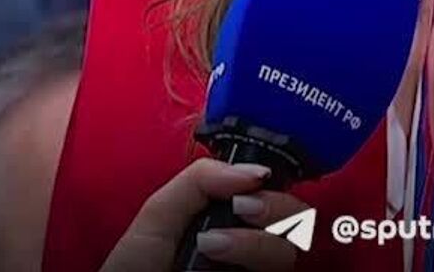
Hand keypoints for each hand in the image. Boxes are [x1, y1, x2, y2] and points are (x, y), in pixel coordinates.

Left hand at [102, 159, 310, 271]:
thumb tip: (255, 171)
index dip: (277, 186)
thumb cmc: (135, 265)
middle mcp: (249, 247)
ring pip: (288, 254)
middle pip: (298, 221)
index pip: (278, 195)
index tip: (256, 179)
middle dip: (277, 208)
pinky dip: (252, 258)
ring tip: (212, 244)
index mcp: (232, 220)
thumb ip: (201, 181)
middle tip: (242, 208)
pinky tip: (217, 259)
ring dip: (256, 242)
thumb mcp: (160, 212)